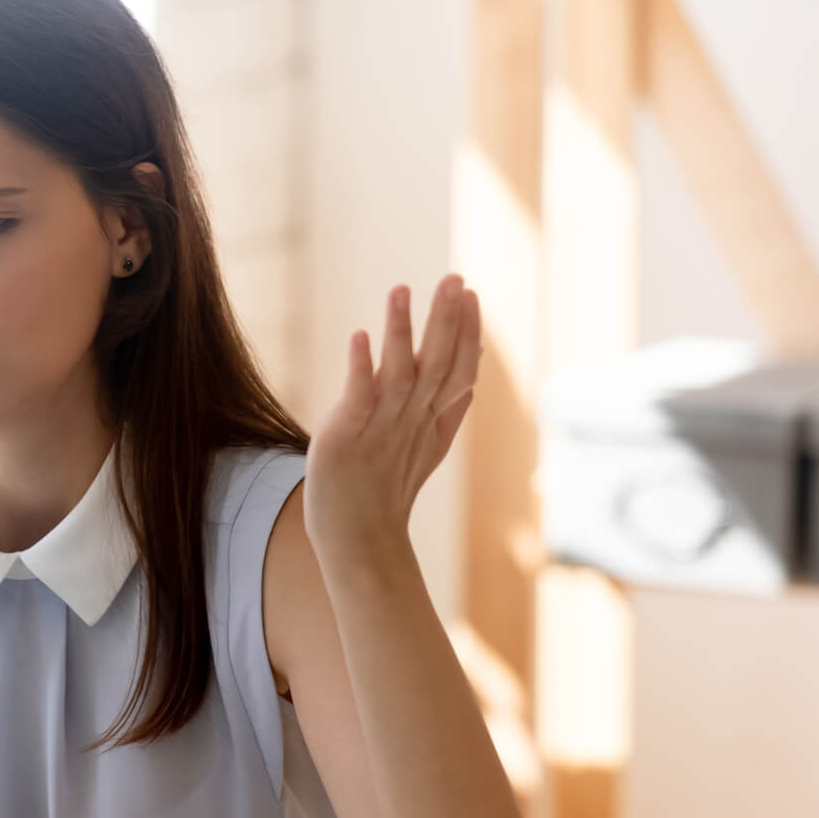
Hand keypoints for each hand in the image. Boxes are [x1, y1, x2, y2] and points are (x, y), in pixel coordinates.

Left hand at [304, 274, 481, 559]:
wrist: (359, 538)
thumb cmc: (387, 490)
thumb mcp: (426, 446)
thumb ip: (448, 410)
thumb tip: (472, 378)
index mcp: (432, 420)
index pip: (458, 369)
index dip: (466, 331)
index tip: (469, 292)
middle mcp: (411, 419)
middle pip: (437, 363)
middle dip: (446, 319)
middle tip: (453, 279)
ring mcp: (381, 427)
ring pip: (399, 371)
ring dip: (401, 331)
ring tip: (401, 290)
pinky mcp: (346, 435)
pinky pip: (357, 396)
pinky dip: (360, 367)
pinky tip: (360, 337)